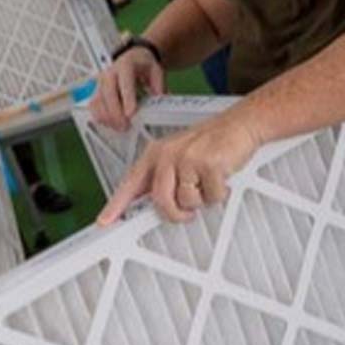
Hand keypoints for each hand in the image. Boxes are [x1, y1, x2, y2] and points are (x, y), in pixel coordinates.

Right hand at [90, 46, 165, 131]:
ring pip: (98, 102)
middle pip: (108, 93)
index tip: (130, 113)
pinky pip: (93, 107)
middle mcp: (110, 73)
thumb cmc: (143, 66)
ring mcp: (101, 82)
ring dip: (108, 118)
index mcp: (126, 65)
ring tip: (121, 127)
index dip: (127, 99)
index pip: (124, 82)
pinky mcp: (96, 92)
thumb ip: (158, 86)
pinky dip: (101, 117)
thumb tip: (159, 102)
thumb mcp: (156, 71)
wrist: (133, 58)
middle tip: (126, 126)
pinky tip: (112, 124)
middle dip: (116, 113)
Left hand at [98, 109, 261, 225]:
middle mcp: (168, 155)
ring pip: (188, 201)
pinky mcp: (209, 164)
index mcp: (156, 154)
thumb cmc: (209, 142)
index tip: (105, 221)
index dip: (116, 205)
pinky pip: (211, 197)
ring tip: (207, 181)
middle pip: (162, 201)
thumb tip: (153, 204)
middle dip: (176, 213)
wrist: (240, 123)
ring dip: (202, 200)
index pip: (131, 183)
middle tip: (186, 213)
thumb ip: (163, 177)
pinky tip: (220, 177)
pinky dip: (219, 194)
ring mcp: (188, 158)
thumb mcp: (178, 154)